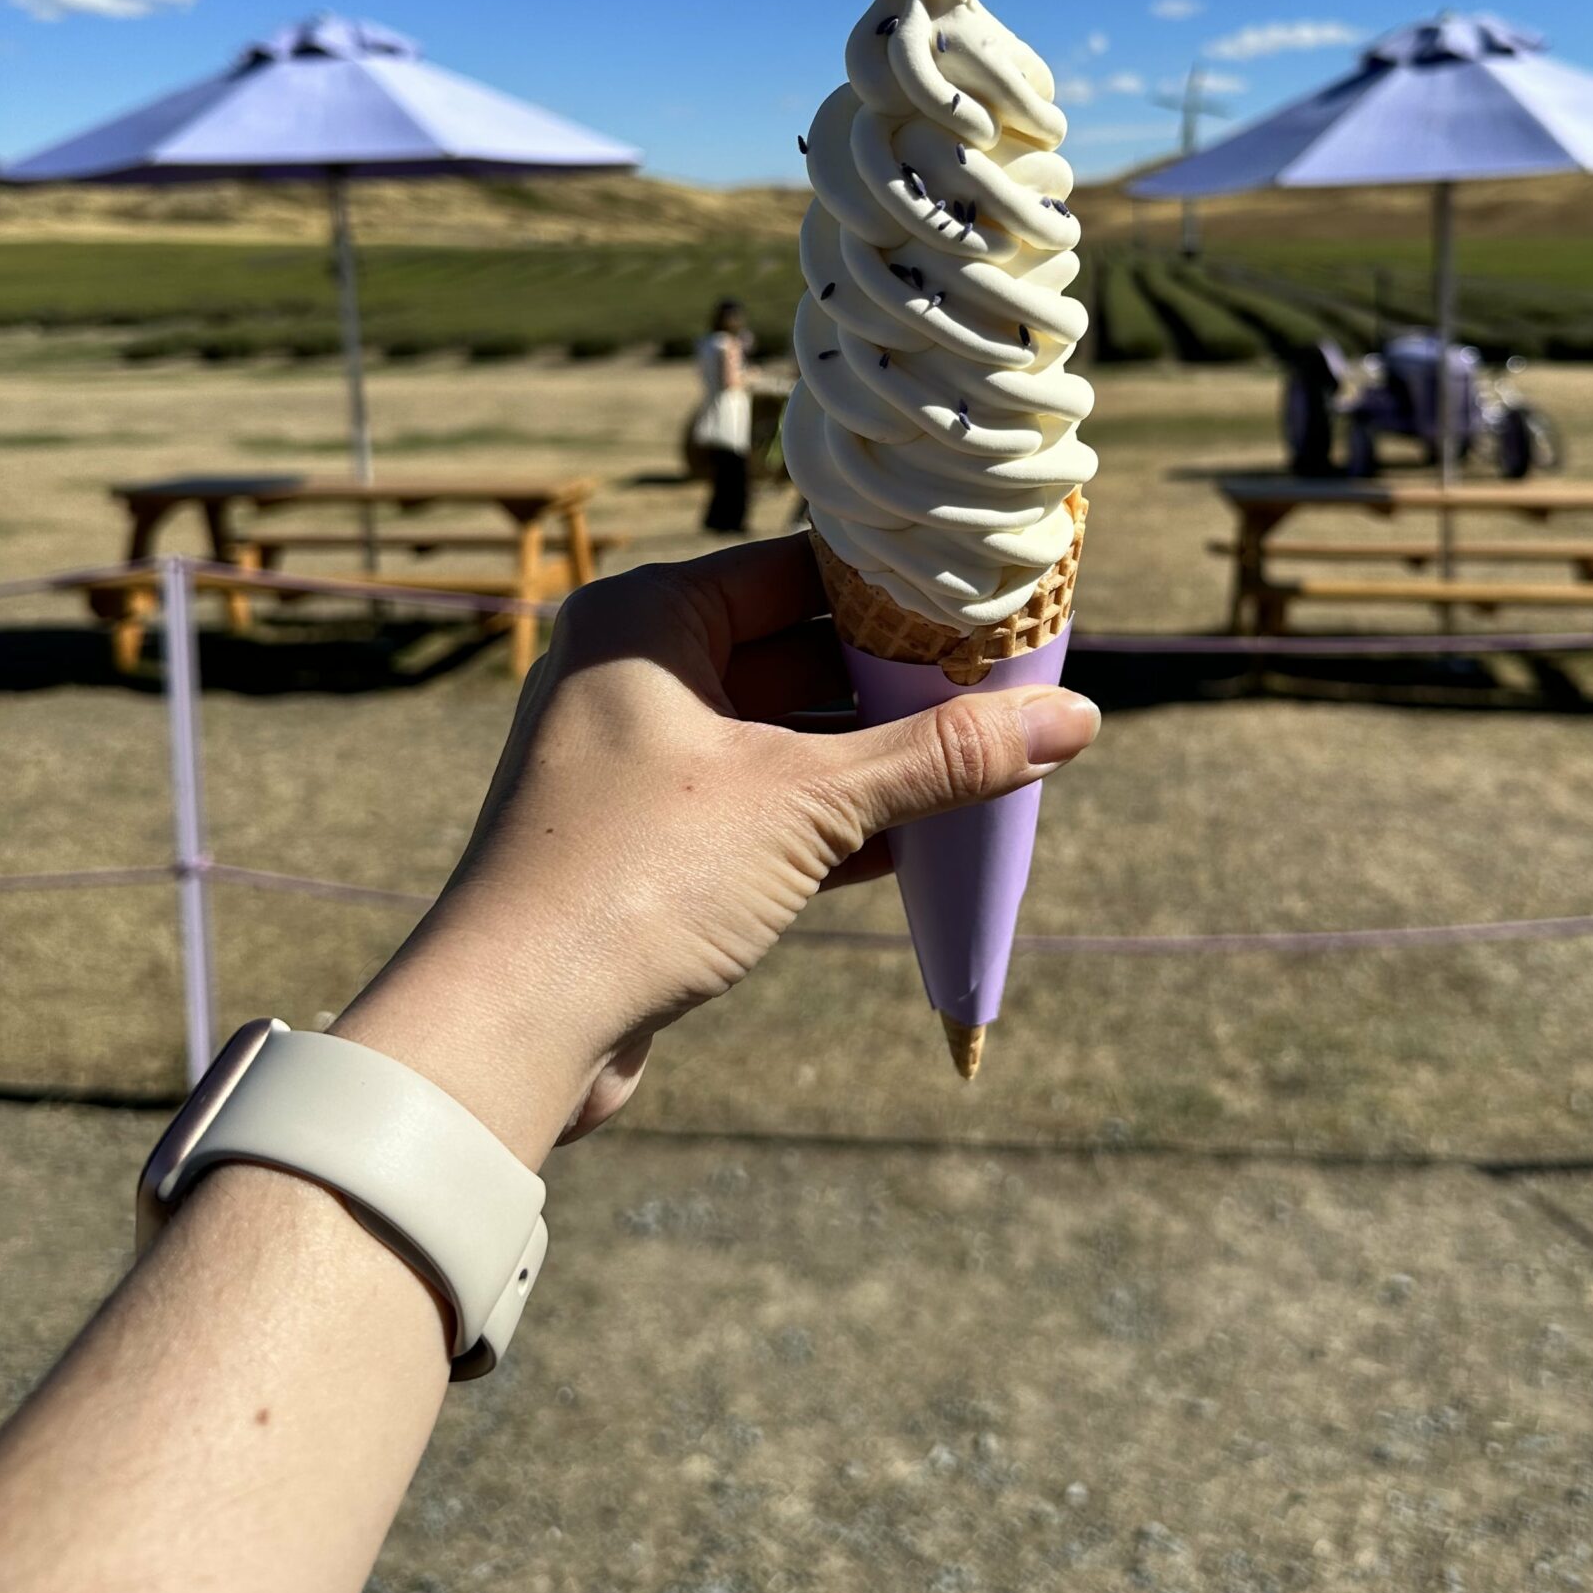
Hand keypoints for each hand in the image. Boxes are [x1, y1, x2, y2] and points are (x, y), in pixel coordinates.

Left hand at [335, 534, 1098, 1162]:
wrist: (514, 1025)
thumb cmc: (636, 879)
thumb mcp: (808, 802)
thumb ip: (942, 757)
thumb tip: (1078, 718)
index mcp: (648, 621)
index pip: (798, 567)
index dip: (900, 588)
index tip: (992, 601)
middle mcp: (635, 675)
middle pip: (798, 651)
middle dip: (901, 680)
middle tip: (1010, 685)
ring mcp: (640, 764)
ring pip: (787, 738)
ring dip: (879, 760)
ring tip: (989, 759)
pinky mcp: (653, 846)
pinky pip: (765, 809)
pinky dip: (838, 823)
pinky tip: (925, 842)